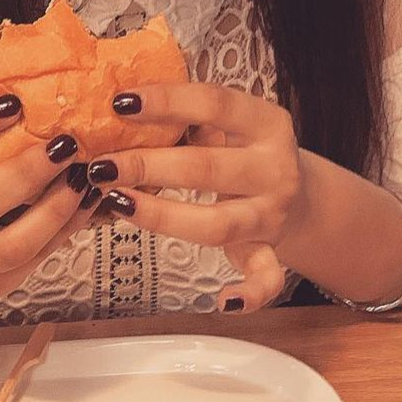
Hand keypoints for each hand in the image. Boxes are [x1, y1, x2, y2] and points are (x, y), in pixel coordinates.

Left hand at [85, 83, 303, 311]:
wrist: (300, 194)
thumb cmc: (243, 150)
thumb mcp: (229, 123)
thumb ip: (189, 115)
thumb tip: (118, 105)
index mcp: (266, 124)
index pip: (215, 104)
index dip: (167, 101)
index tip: (120, 102)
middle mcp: (275, 168)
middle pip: (206, 167)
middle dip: (148, 166)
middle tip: (102, 165)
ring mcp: (272, 213)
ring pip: (218, 223)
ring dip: (163, 216)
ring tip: (117, 203)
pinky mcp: (269, 251)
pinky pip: (267, 278)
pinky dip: (250, 294)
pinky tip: (222, 300)